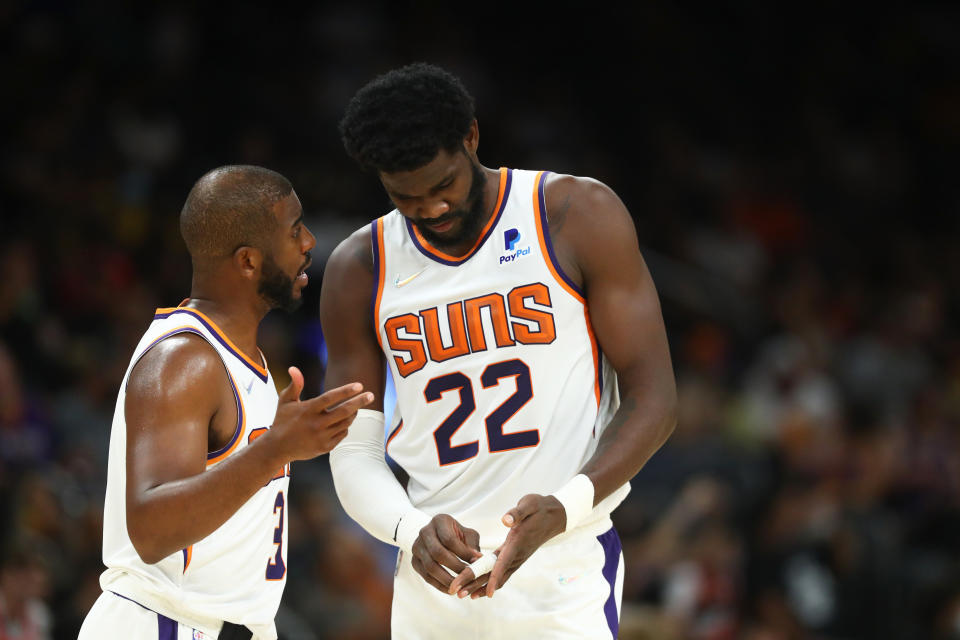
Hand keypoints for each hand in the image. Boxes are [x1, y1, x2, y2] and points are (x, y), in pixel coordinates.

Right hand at [269, 367, 373, 460]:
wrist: (277, 448)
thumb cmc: (282, 421)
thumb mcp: (285, 401)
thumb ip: (294, 385)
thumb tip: (293, 368)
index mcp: (307, 410)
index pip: (330, 398)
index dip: (346, 391)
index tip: (359, 385)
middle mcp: (316, 424)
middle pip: (344, 411)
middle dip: (359, 402)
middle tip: (371, 395)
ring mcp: (321, 437)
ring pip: (345, 423)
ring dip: (353, 413)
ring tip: (357, 406)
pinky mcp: (325, 447)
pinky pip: (342, 434)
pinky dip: (345, 426)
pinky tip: (344, 421)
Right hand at [410, 514, 480, 593]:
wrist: (436, 535)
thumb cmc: (456, 535)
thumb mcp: (467, 534)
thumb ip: (472, 546)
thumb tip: (479, 561)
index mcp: (439, 521)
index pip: (449, 539)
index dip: (463, 552)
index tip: (477, 562)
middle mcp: (425, 532)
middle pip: (438, 553)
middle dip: (455, 567)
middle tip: (469, 577)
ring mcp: (417, 547)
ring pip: (430, 567)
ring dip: (447, 579)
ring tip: (461, 587)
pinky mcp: (414, 561)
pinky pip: (426, 576)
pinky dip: (439, 585)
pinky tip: (451, 589)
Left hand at [449, 493, 565, 598]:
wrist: (553, 515)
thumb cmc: (539, 508)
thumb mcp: (529, 504)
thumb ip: (516, 513)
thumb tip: (505, 520)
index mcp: (517, 542)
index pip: (503, 563)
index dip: (493, 578)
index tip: (485, 593)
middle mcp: (517, 554)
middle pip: (495, 574)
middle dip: (477, 584)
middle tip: (458, 593)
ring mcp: (516, 557)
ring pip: (497, 577)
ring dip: (480, 586)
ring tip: (464, 594)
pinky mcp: (514, 556)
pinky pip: (500, 572)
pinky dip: (488, 581)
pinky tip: (478, 587)